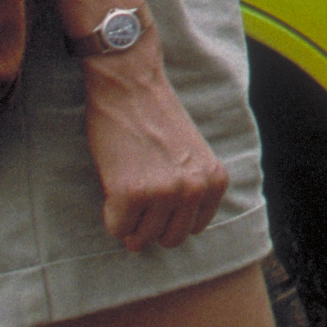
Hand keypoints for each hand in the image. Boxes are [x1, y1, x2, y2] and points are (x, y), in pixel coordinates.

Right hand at [81, 49, 229, 251]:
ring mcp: (164, 193)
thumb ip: (192, 190)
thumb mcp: (193, 156)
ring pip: (142, 239)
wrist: (131, 86)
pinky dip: (111, 215)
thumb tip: (172, 232)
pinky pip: (118, 229)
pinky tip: (114, 186)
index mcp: (215, 181)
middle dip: (151, 225)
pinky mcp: (132, 194)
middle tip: (138, 199)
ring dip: (130, 221)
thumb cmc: (156, 119)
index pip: (194, 228)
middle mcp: (195, 189)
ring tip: (127, 187)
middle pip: (170, 239)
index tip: (159, 194)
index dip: (170, 216)